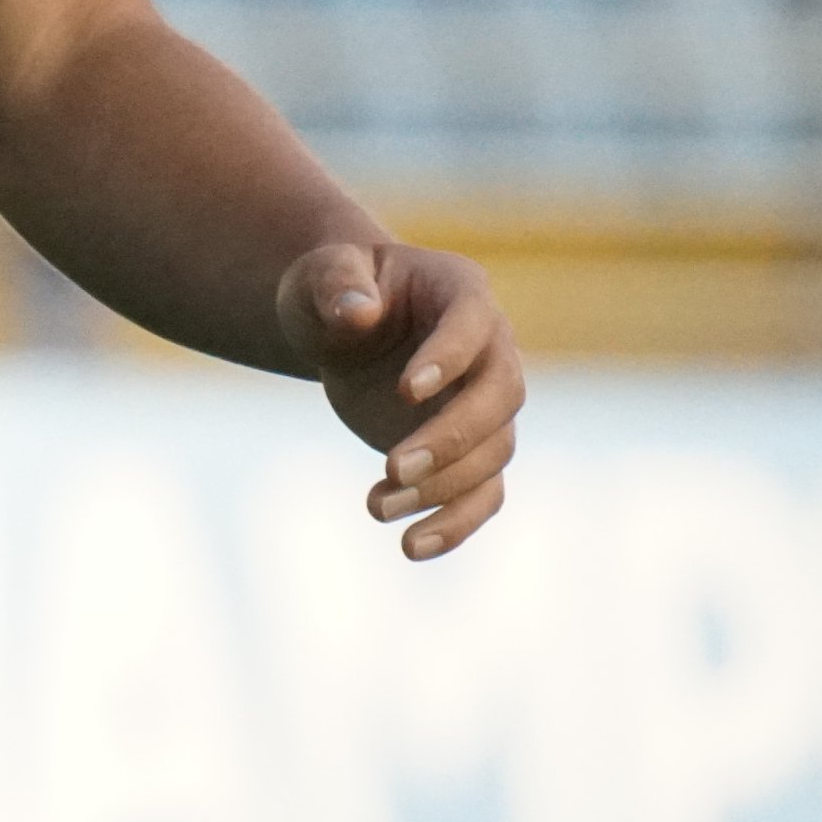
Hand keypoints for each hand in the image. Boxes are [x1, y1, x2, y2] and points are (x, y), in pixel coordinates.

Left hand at [276, 239, 521, 558]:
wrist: (342, 325)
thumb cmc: (335, 288)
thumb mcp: (323, 274)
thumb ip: (337, 285)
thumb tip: (358, 312)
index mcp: (462, 293)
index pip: (472, 328)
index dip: (448, 360)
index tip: (404, 391)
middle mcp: (491, 351)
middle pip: (498, 399)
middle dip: (451, 438)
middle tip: (392, 468)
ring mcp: (484, 404)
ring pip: (491, 453)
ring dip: (443, 487)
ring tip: (376, 507)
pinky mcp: (468, 450)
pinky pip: (483, 493)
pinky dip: (455, 523)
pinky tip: (411, 547)